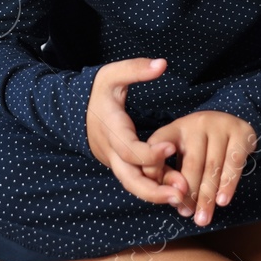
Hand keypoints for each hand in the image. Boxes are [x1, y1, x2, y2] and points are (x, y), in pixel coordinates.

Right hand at [86, 58, 185, 206]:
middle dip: (154, 190)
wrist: (77, 112)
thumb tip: (162, 64)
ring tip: (183, 196)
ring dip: (158, 193)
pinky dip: (156, 187)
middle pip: (130, 180)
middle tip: (181, 193)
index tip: (172, 147)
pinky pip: (138, 181)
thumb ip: (136, 69)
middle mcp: (112, 152)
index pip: (129, 149)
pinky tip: (177, 189)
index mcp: (111, 130)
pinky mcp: (122, 166)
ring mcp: (116, 162)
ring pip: (135, 186)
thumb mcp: (112, 74)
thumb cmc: (97, 93)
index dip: (149, 153)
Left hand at [146, 110, 254, 226]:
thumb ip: (171, 172)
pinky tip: (222, 201)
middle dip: (188, 192)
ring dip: (207, 196)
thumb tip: (171, 199)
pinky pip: (234, 163)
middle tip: (186, 213)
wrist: (233, 122)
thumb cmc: (200, 144)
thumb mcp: (181, 150)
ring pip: (213, 167)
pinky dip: (228, 185)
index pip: (159, 145)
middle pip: (192, 163)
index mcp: (176, 128)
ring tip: (202, 218)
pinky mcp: (242, 133)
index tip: (158, 191)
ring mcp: (220, 126)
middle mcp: (197, 124)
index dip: (155, 167)